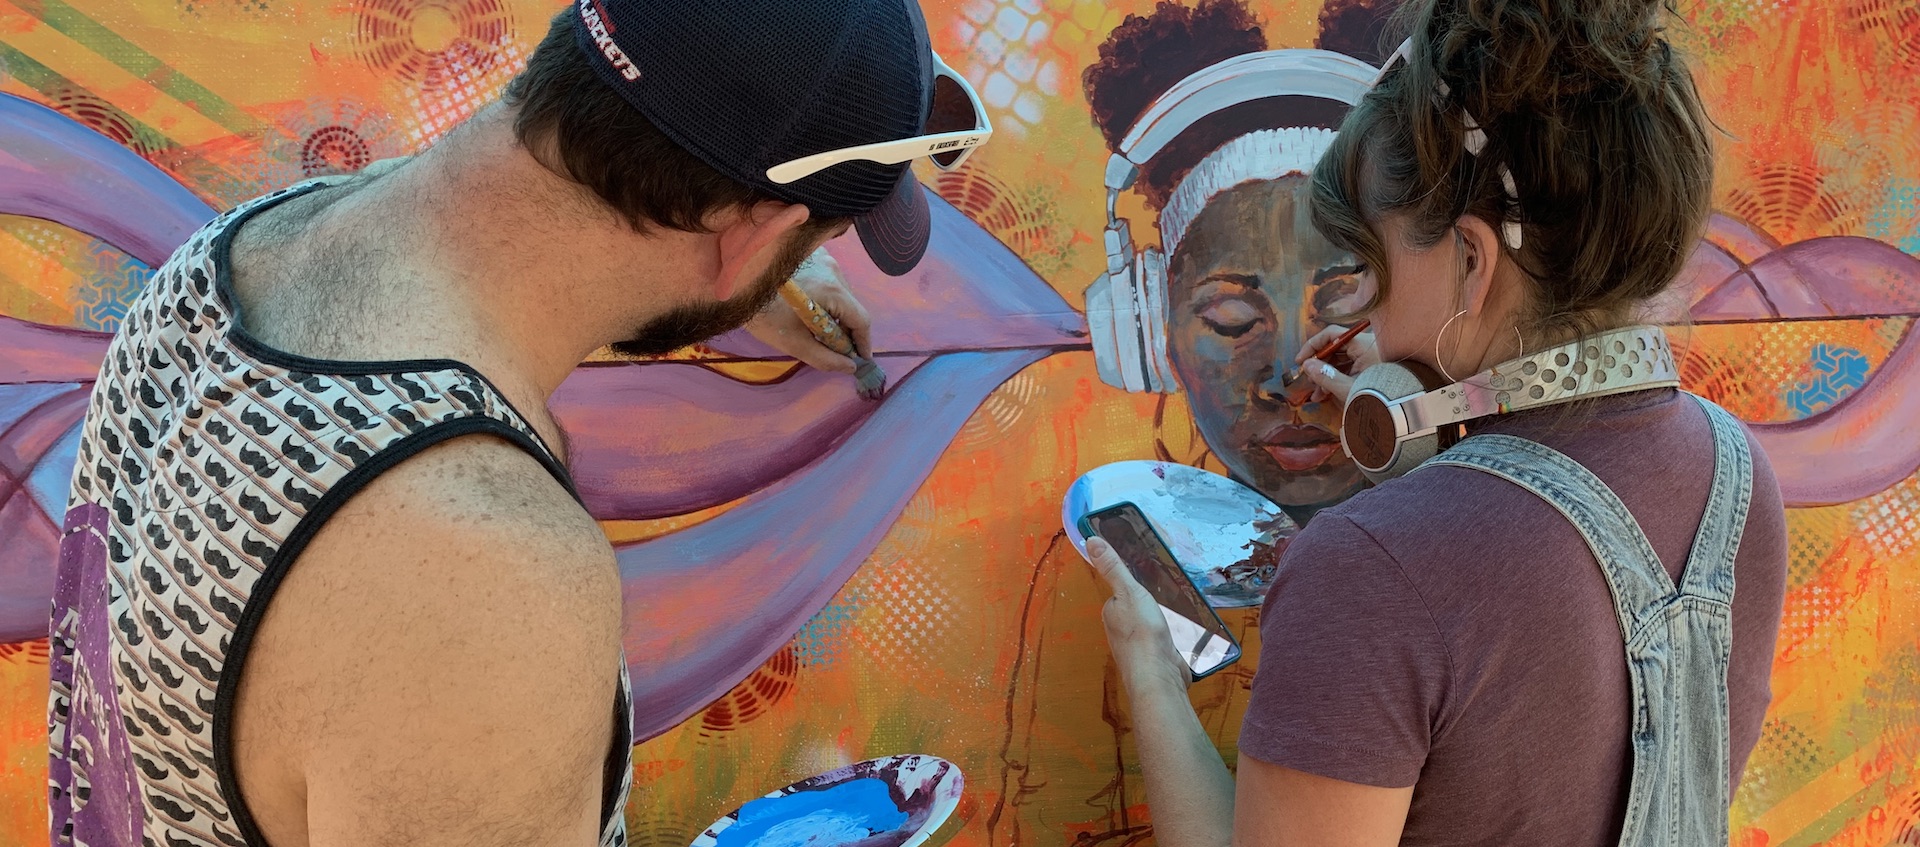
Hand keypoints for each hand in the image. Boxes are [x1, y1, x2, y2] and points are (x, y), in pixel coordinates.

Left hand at [743, 247, 872, 373]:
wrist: (734, 280)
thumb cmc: (763, 313)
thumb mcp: (794, 343)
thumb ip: (825, 358)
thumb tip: (850, 367)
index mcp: (833, 291)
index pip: (862, 320)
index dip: (862, 344)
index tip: (858, 360)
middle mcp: (834, 270)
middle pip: (852, 307)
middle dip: (845, 331)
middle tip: (830, 348)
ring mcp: (824, 258)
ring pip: (840, 294)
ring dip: (833, 314)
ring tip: (812, 327)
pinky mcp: (812, 253)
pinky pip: (827, 281)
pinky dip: (823, 298)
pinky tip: (803, 307)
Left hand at [1084, 537, 1191, 691]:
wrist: (1159, 676)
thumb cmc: (1142, 634)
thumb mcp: (1130, 591)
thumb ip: (1113, 568)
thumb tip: (1091, 541)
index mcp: (1112, 612)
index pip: (1123, 592)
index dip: (1136, 585)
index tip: (1152, 577)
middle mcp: (1122, 630)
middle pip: (1140, 607)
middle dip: (1155, 602)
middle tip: (1172, 592)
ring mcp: (1141, 645)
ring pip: (1155, 623)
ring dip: (1168, 619)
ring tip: (1182, 610)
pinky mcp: (1159, 656)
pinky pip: (1168, 639)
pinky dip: (1177, 634)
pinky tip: (1187, 631)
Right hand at [1295, 324, 1379, 405]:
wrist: (1402, 415)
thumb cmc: (1377, 398)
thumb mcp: (1347, 388)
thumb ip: (1325, 375)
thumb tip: (1306, 365)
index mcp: (1363, 345)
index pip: (1332, 334)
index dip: (1313, 345)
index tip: (1300, 361)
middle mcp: (1367, 347)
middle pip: (1335, 348)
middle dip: (1319, 365)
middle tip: (1308, 380)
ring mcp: (1369, 358)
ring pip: (1340, 361)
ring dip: (1325, 376)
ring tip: (1317, 395)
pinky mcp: (1371, 370)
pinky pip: (1349, 369)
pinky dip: (1336, 380)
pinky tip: (1325, 395)